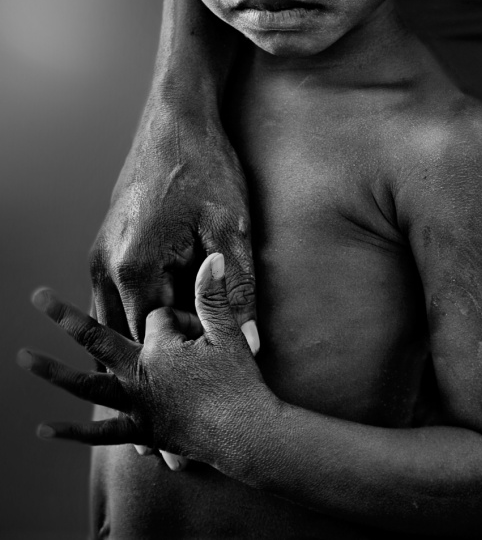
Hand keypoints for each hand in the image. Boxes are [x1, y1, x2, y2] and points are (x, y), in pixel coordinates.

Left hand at [19, 254, 270, 466]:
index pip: (155, 317)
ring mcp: (137, 406)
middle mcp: (140, 375)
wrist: (248, 436)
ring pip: (88, 386)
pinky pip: (101, 434)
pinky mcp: (141, 431)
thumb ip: (214, 295)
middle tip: (36, 296)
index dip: (179, 317)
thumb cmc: (240, 383)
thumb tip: (214, 257)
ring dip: (54, 372)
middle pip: (98, 340)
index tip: (202, 329)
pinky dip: (72, 433)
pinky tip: (43, 429)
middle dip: (66, 318)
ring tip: (23, 358)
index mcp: (161, 346)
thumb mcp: (228, 333)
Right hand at [91, 106, 257, 345]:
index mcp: (134, 269)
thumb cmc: (205, 168)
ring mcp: (99, 256)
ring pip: (116, 319)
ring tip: (190, 331)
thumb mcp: (230, 228)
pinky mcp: (104, 246)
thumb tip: (250, 344)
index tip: (220, 343)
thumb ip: (237, 291)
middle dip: (165, 348)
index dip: (189, 352)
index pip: (155, 343)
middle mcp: (104, 267)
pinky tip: (173, 304)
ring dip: (148, 332)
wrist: (175, 119)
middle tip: (206, 346)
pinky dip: (138, 311)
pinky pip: (114, 297)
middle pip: (129, 337)